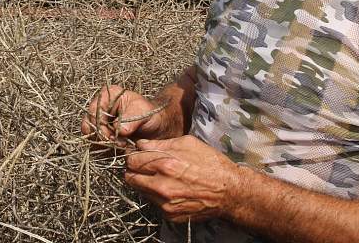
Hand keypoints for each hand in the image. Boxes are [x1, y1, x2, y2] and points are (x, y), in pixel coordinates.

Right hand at [81, 85, 167, 146]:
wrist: (155, 126)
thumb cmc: (150, 114)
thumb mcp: (143, 113)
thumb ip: (130, 120)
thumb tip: (119, 130)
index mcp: (107, 96)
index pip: (94, 112)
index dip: (101, 127)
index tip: (115, 137)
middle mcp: (100, 106)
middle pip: (89, 125)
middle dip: (102, 137)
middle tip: (118, 144)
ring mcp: (99, 120)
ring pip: (91, 136)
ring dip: (104, 144)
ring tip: (121, 146)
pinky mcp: (101, 133)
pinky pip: (95, 143)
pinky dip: (105, 148)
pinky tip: (118, 148)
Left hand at [125, 135, 239, 222]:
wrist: (229, 191)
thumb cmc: (211, 163)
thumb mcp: (187, 143)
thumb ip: (161, 143)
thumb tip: (141, 144)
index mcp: (164, 163)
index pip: (131, 160)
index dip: (135, 156)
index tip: (139, 155)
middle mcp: (161, 185)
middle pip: (129, 176)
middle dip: (135, 170)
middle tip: (144, 166)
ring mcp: (164, 202)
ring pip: (139, 190)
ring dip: (144, 182)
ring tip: (159, 177)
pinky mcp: (169, 214)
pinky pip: (153, 202)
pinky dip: (157, 195)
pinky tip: (171, 188)